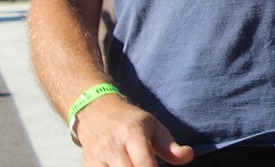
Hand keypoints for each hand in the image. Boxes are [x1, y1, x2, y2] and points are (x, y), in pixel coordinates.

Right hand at [75, 94, 192, 165]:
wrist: (96, 113)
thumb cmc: (131, 122)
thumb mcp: (154, 127)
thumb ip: (171, 146)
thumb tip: (188, 156)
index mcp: (132, 133)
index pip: (143, 163)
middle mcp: (111, 146)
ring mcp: (96, 158)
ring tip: (136, 165)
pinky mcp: (87, 166)